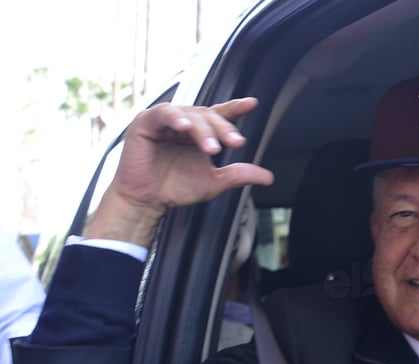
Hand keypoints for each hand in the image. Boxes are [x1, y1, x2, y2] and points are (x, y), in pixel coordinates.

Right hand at [86, 97, 274, 246]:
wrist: (148, 201)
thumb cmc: (175, 188)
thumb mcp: (214, 182)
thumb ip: (238, 175)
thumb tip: (268, 177)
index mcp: (200, 132)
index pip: (220, 115)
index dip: (235, 108)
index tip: (252, 104)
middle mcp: (184, 123)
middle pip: (208, 116)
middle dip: (223, 129)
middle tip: (235, 143)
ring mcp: (165, 121)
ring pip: (190, 115)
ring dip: (203, 130)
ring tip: (212, 148)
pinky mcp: (145, 122)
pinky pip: (163, 114)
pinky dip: (175, 117)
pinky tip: (185, 127)